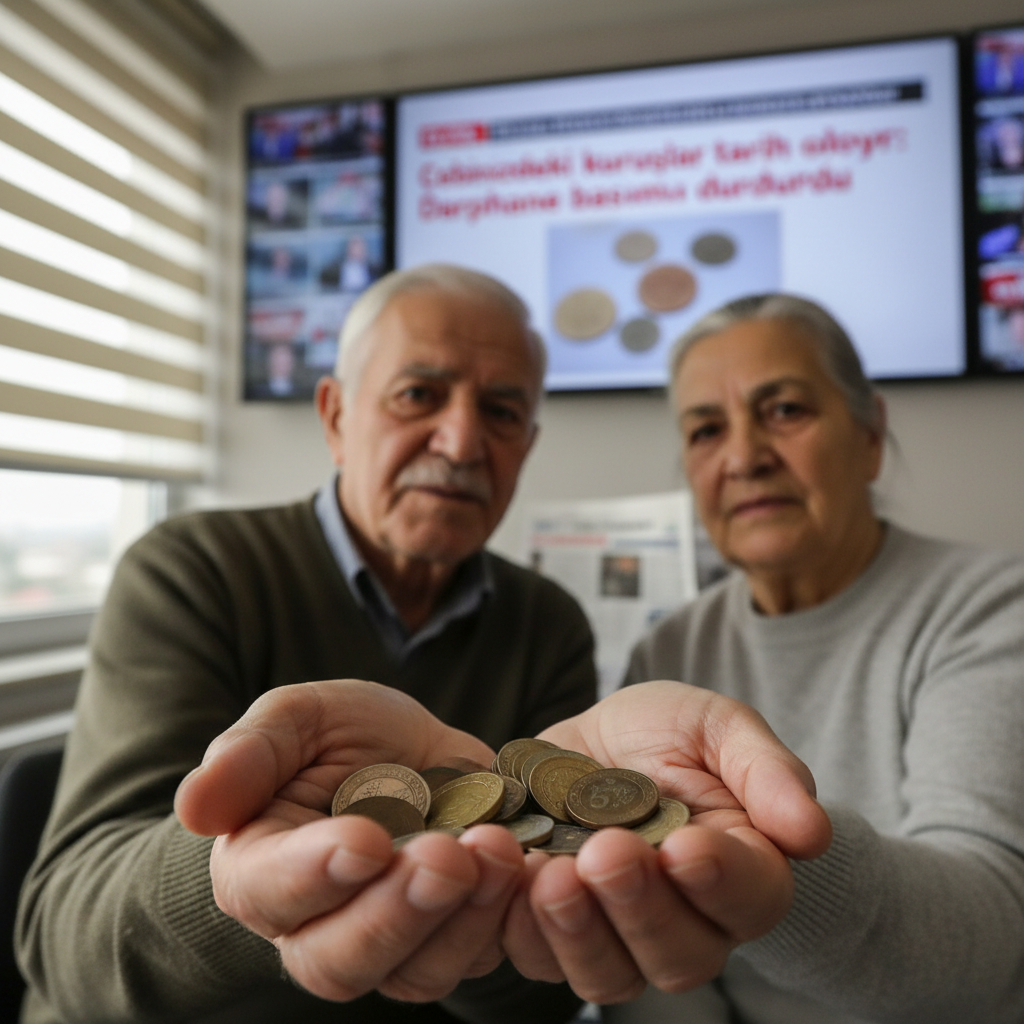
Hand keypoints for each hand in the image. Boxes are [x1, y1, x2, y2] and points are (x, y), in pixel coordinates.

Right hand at [175, 679, 523, 1002]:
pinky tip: (521, 865)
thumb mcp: (299, 718)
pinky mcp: (448, 940)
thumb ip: (250, 752)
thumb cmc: (342, 735)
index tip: (366, 838)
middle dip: (396, 911)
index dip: (315, 873)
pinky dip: (501, 918)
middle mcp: (317, 923)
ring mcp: (388, 942)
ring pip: (414, 971)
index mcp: (261, 868)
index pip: (271, 891)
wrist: (414, 753)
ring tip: (497, 849)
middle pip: (341, 959)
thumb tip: (195, 805)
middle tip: (445, 855)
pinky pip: (474, 956)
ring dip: (460, 918)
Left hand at [502, 680, 831, 1002]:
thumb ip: (764, 769)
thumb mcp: (714, 725)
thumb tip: (812, 832)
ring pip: (610, 975)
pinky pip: (539, 959)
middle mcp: (687, 923)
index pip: (751, 898)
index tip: (685, 846)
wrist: (587, 744)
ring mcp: (618, 938)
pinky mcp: (555, 935)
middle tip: (606, 853)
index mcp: (742, 872)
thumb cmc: (662, 734)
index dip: (721, 881)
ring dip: (579, 931)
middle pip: (680, 955)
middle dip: (641, 908)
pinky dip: (520, 927)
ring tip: (551, 874)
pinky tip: (509, 877)